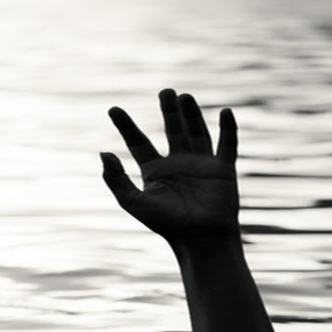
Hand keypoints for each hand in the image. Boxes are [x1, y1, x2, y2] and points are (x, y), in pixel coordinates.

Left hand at [100, 89, 238, 240]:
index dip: (126, 126)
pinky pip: (227, 145)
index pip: (138, 143)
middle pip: (172, 130)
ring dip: (191, 114)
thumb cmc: (167, 225)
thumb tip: (103, 153)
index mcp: (155, 172)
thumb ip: (116, 180)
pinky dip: (228, 129)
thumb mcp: (134, 203)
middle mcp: (178, 164)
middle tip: (165, 91)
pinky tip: (225, 112)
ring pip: (196, 132)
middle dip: (168, 111)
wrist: (200, 240)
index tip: (113, 109)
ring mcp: (201, 165)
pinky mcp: (222, 170)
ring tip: (184, 96)